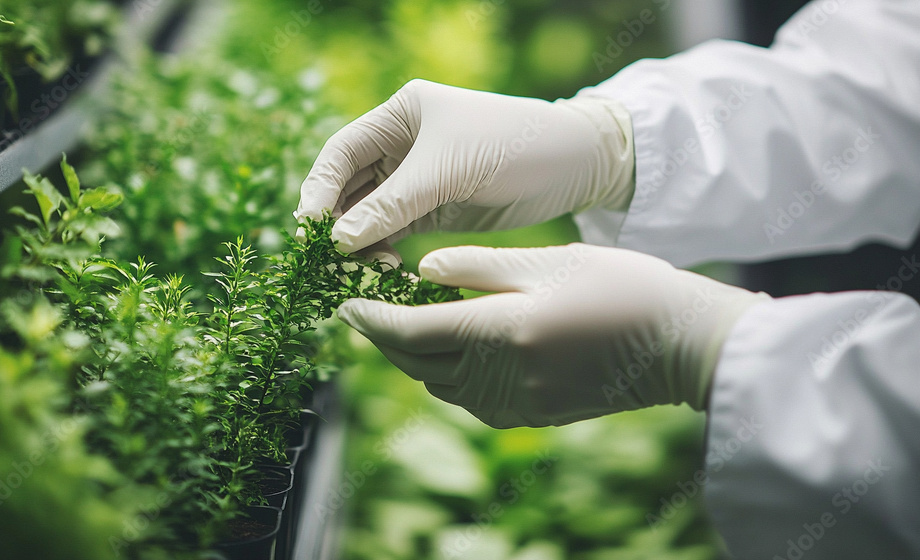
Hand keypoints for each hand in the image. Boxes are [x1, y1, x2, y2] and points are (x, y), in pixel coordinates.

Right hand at [295, 79, 634, 263]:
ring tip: (357, 270)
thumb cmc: (511, 146)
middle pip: (350, 186)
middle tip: (326, 259)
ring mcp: (418, 179)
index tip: (310, 228)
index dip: (320, 189)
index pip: (342, 152)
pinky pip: (395, 231)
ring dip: (359, 242)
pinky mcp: (436, 210)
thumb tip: (339, 241)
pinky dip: (382, 250)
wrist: (574, 165)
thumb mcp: (446, 171)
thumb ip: (391, 205)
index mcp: (400, 114)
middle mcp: (402, 145)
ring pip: (370, 213)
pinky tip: (381, 270)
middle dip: (336, 222)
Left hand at [336, 244, 767, 427]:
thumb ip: (476, 267)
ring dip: (414, 357)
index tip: (345, 304)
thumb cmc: (620, 288)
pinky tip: (453, 350)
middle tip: (365, 311)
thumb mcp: (545, 260)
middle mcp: (498, 377)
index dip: (371, 318)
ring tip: (406, 323)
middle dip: (383, 338)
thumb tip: (422, 271)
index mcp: (498, 331)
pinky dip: (448, 374)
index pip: (411, 330)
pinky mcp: (532, 415)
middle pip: (416, 363)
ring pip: (439, 384)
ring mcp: (515, 404)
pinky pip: (469, 399)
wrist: (679, 344)